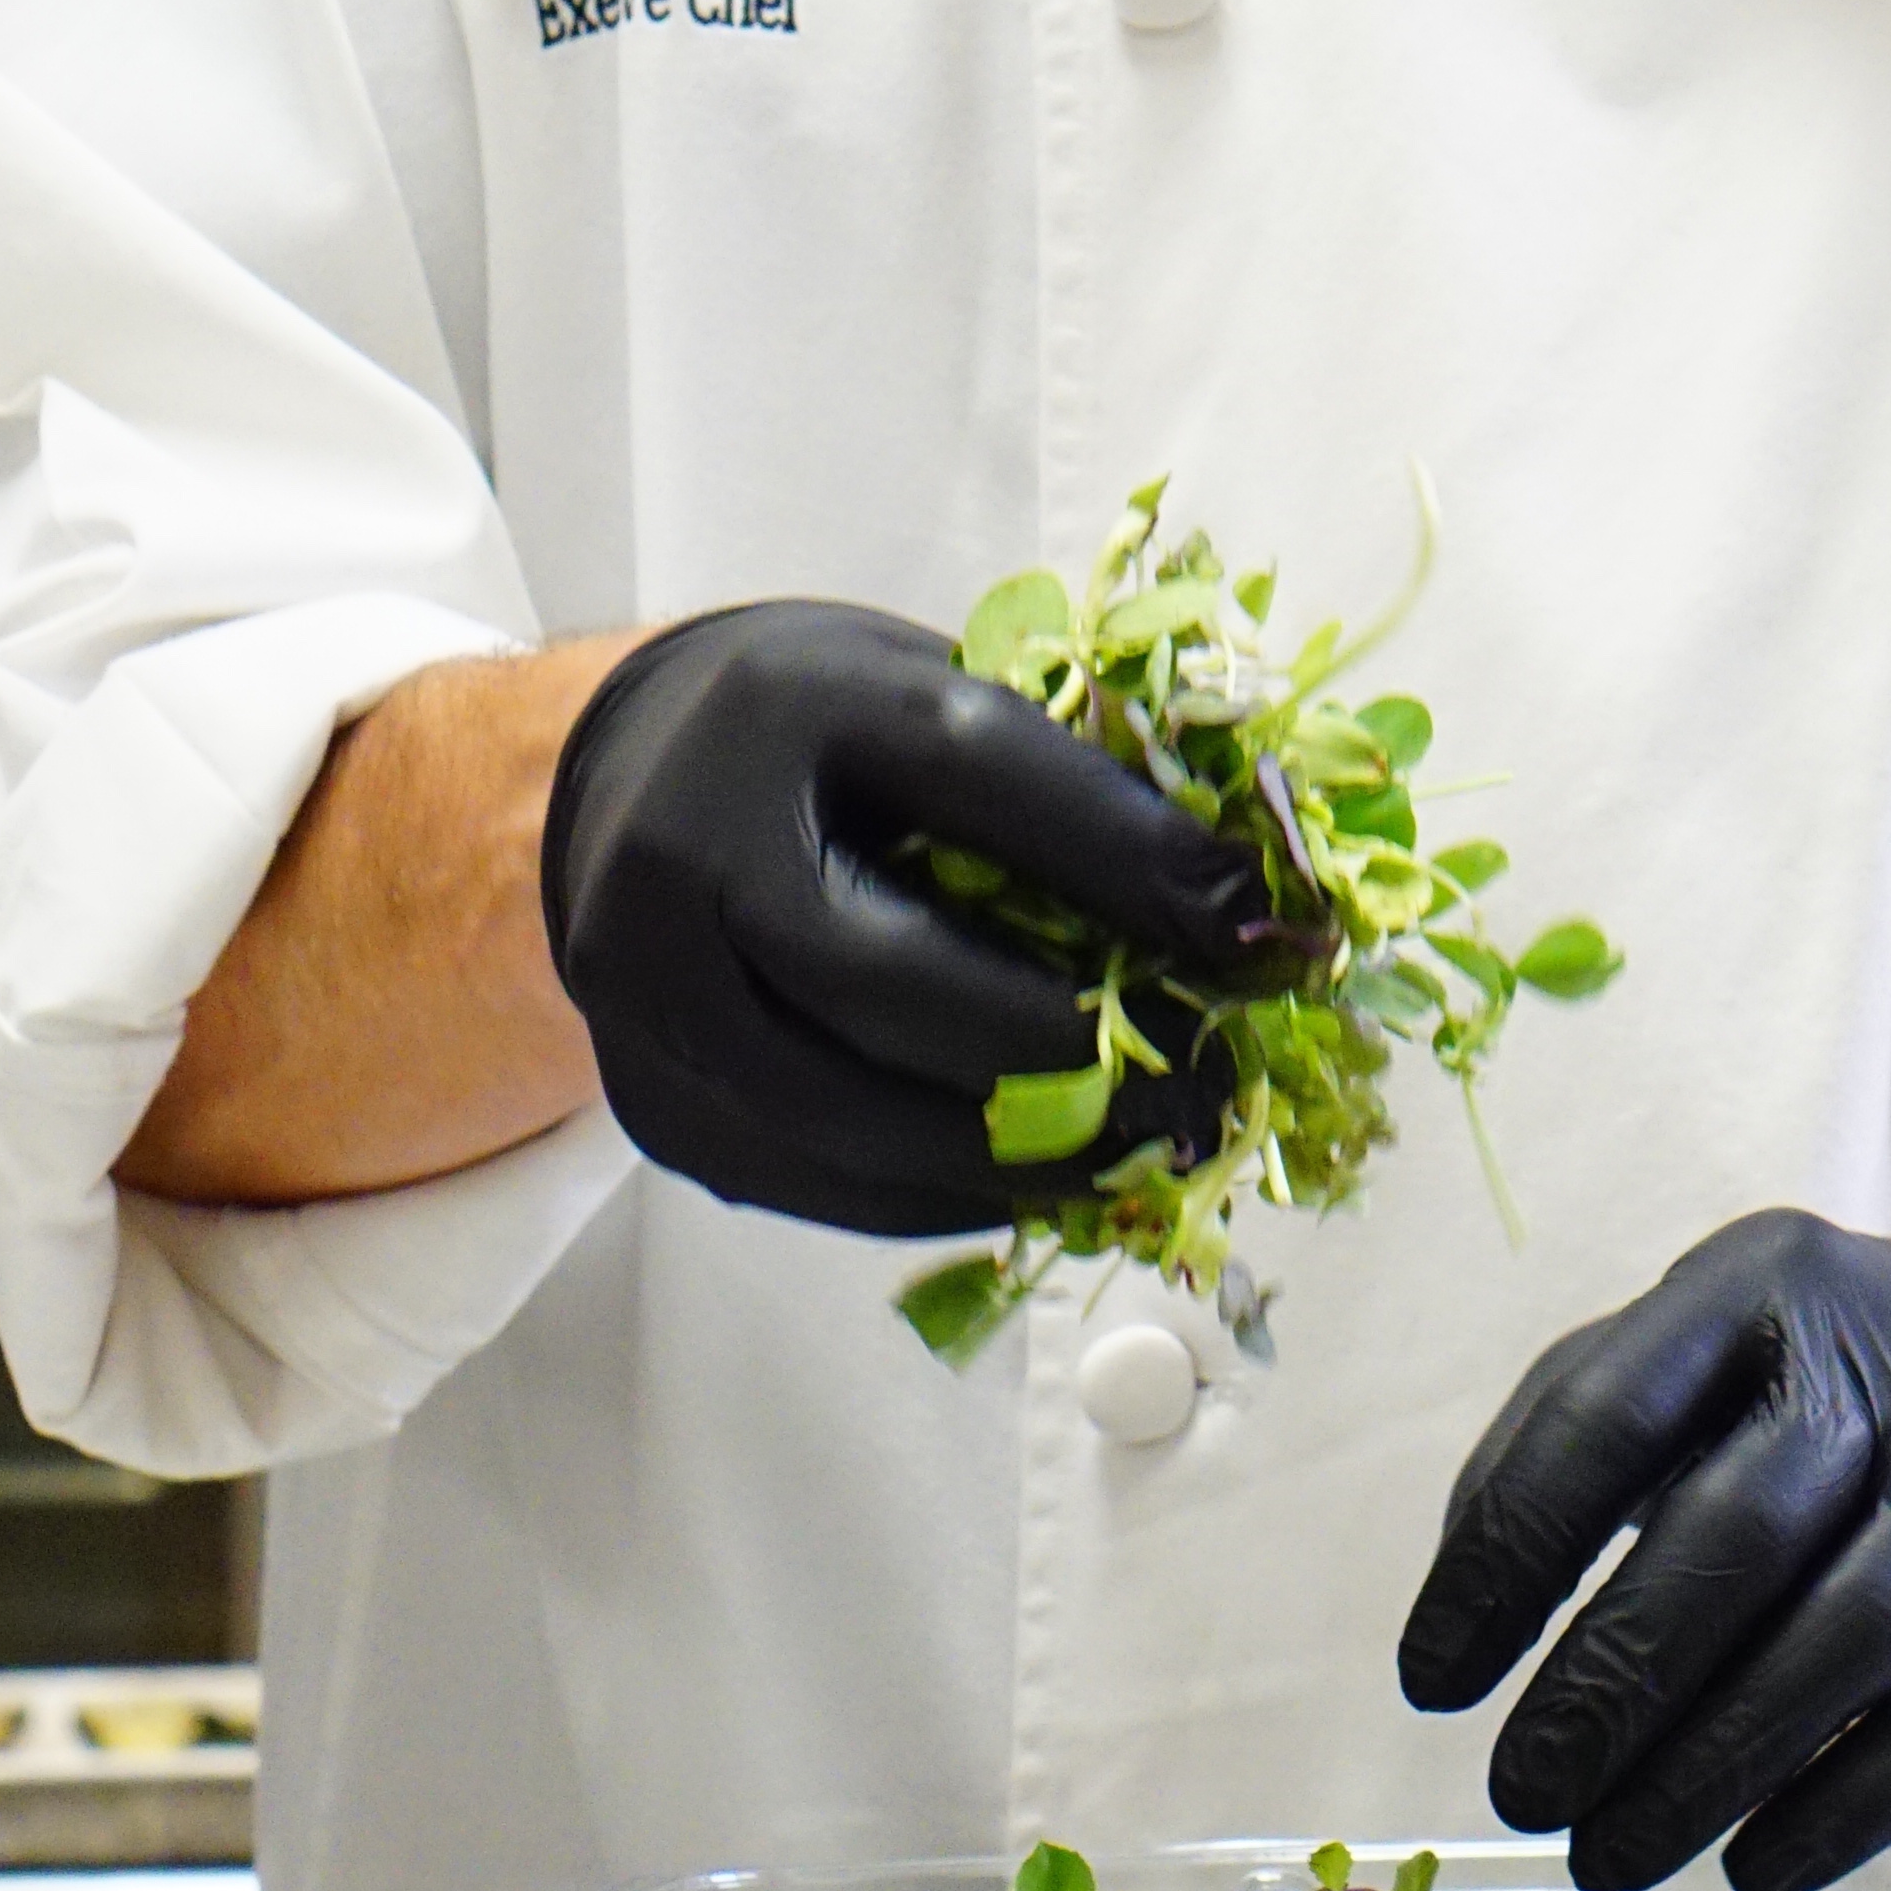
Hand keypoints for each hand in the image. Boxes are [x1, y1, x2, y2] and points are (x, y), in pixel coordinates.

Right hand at [540, 602, 1276, 1237]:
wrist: (630, 787)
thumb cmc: (828, 739)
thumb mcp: (930, 696)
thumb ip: (1060, 778)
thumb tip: (1241, 904)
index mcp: (781, 706)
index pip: (976, 773)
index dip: (1131, 860)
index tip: (1261, 929)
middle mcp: (684, 850)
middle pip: (898, 981)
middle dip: (1082, 1046)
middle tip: (1219, 1082)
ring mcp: (647, 996)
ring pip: (860, 1117)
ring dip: (1034, 1154)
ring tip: (1157, 1147)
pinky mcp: (658, 1107)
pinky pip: (830, 1185)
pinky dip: (958, 1193)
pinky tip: (1052, 1175)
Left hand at [1397, 1204, 1890, 1890]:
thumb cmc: (1809, 1385)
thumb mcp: (1681, 1355)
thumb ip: (1556, 1447)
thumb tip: (1460, 1605)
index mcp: (1751, 1286)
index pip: (1607, 1417)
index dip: (1507, 1557)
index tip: (1429, 1683)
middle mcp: (1877, 1368)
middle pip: (1738, 1534)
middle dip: (1614, 1682)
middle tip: (1522, 1796)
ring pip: (1851, 1635)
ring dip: (1718, 1766)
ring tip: (1609, 1855)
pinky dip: (1850, 1809)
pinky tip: (1755, 1872)